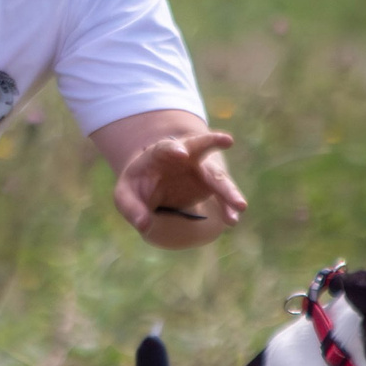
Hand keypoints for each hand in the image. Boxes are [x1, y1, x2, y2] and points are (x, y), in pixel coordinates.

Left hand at [113, 129, 247, 236]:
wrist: (151, 188)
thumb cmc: (137, 188)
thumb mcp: (125, 197)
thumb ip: (132, 209)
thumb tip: (144, 225)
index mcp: (160, 153)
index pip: (167, 147)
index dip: (175, 149)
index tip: (181, 153)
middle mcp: (185, 156)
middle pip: (200, 147)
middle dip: (212, 143)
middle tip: (227, 140)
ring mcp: (200, 170)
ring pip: (217, 177)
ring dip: (228, 191)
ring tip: (240, 207)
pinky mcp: (209, 186)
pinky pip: (222, 197)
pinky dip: (227, 207)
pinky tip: (232, 220)